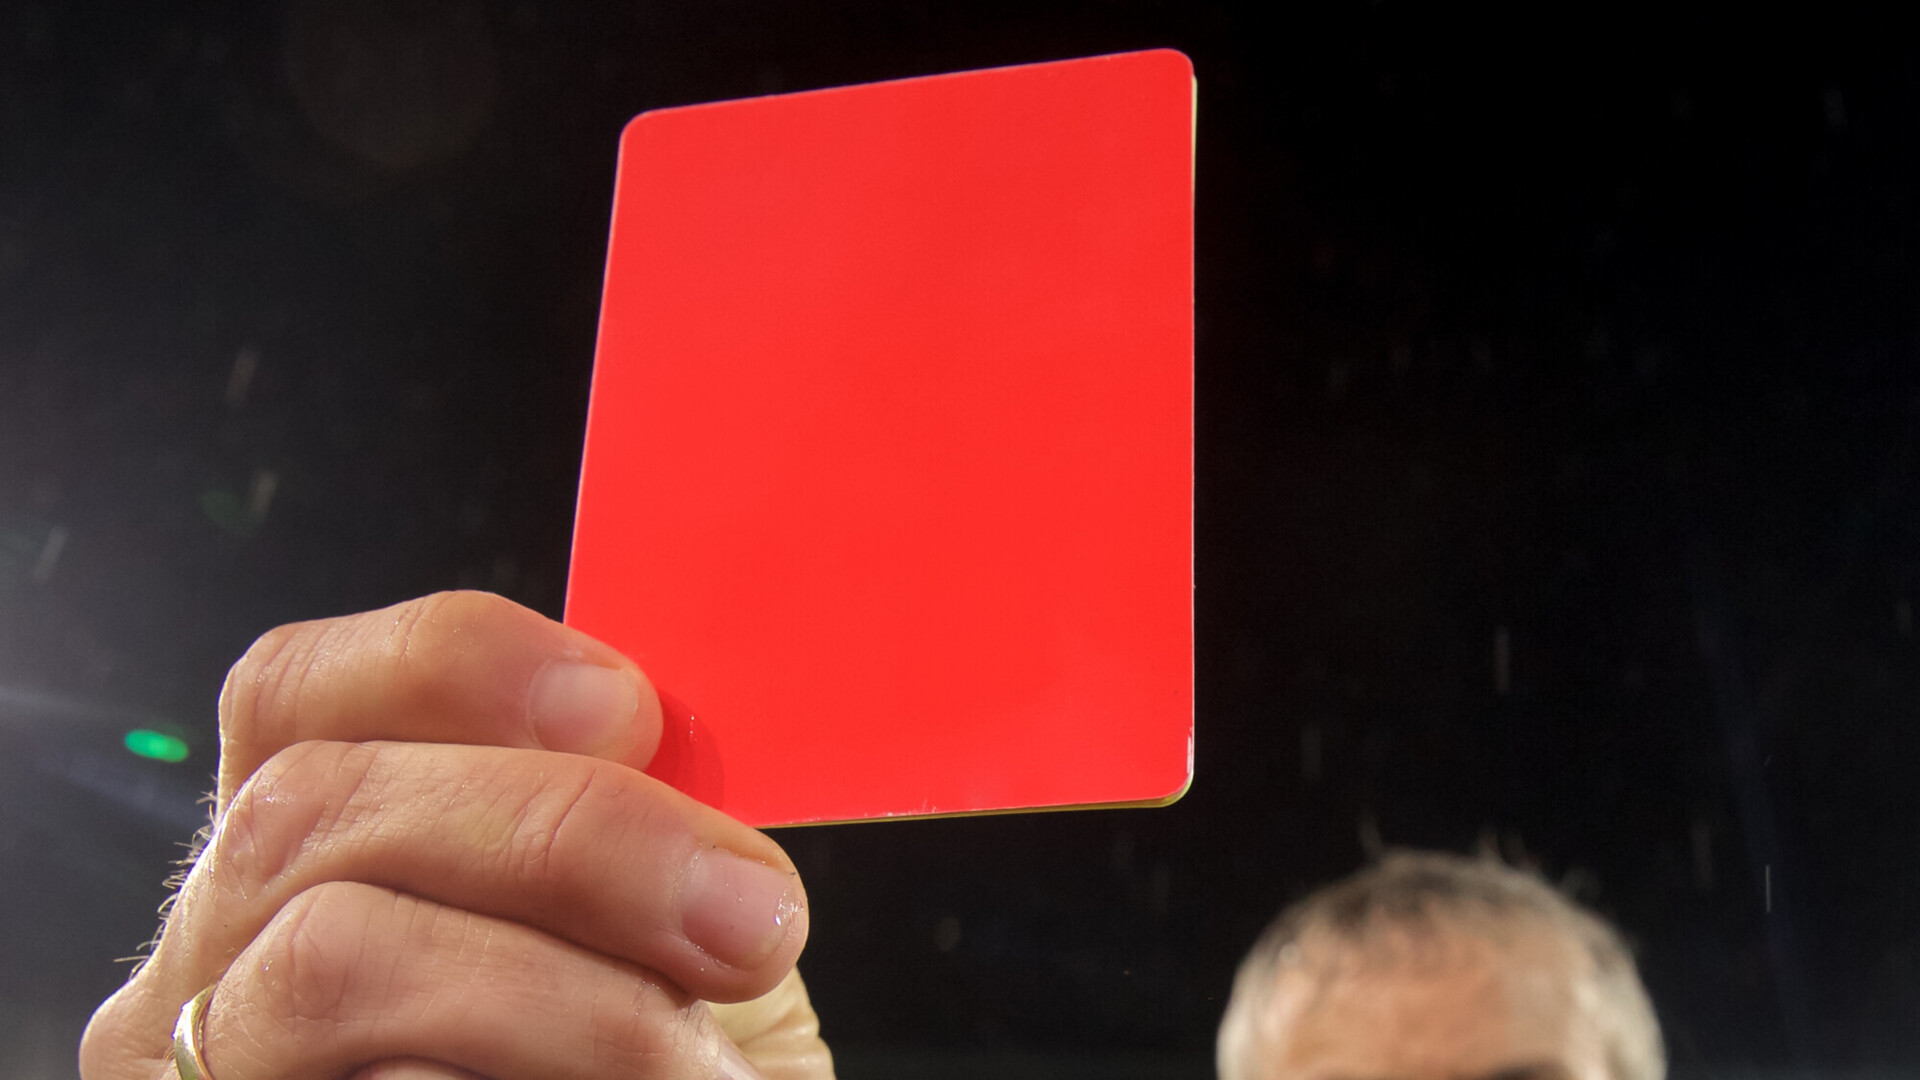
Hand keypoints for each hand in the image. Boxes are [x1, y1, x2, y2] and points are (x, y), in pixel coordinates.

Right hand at [81, 591, 833, 1079]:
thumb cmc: (646, 1068)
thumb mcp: (638, 917)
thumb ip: (620, 812)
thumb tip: (664, 730)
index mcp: (307, 846)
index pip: (294, 688)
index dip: (457, 663)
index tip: (632, 706)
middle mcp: (217, 947)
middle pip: (316, 806)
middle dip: (566, 834)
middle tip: (748, 914)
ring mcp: (220, 1057)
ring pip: (341, 957)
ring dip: (578, 999)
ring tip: (699, 1059)